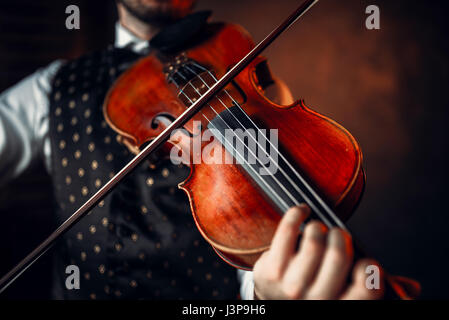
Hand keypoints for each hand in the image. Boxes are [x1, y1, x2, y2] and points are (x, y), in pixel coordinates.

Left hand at [253, 204, 384, 299]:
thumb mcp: (345, 296)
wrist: (275, 301)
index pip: (367, 287)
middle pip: (338, 255)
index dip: (370, 267)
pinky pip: (287, 230)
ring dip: (319, 227)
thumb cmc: (317, 293)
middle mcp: (315, 301)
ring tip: (318, 230)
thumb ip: (373, 290)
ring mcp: (290, 286)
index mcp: (339, 308)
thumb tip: (412, 288)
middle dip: (341, 237)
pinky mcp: (269, 270)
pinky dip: (297, 213)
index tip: (364, 260)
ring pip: (313, 240)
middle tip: (338, 235)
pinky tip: (302, 211)